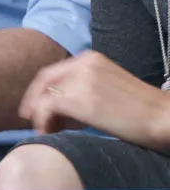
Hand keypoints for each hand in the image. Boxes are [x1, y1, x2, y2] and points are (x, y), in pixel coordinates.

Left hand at [20, 50, 169, 148]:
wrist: (162, 116)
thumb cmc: (140, 110)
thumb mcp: (107, 88)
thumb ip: (83, 89)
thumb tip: (60, 108)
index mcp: (90, 58)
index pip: (54, 71)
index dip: (40, 89)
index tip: (35, 106)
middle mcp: (84, 64)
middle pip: (45, 79)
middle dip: (34, 100)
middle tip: (32, 119)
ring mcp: (82, 80)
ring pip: (45, 94)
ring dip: (40, 114)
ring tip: (45, 130)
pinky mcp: (82, 99)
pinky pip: (49, 106)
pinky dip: (43, 119)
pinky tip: (50, 131)